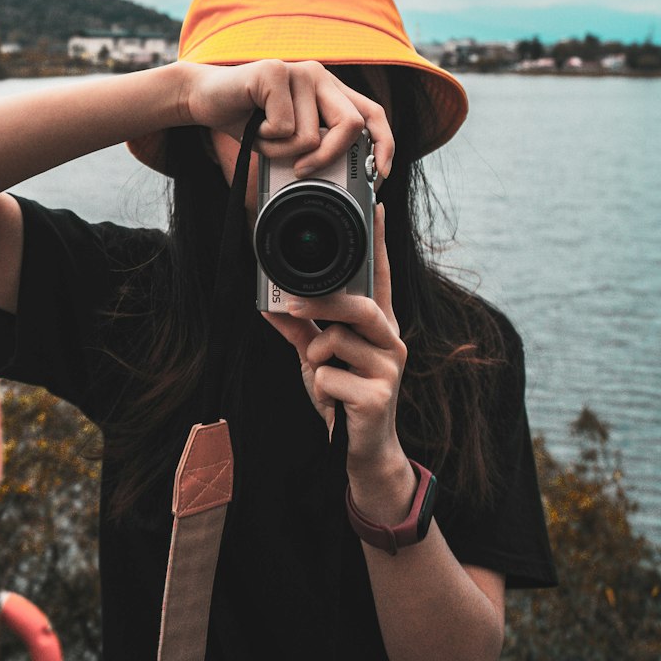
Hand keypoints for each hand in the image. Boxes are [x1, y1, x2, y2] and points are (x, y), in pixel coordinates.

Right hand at [179, 58, 393, 179]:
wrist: (203, 98)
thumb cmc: (249, 121)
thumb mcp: (289, 140)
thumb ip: (316, 148)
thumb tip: (346, 179)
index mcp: (330, 90)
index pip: (373, 114)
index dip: (384, 145)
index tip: (379, 175)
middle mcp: (320, 75)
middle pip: (352, 124)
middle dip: (330, 157)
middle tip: (303, 171)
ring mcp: (298, 70)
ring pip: (311, 134)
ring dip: (283, 151)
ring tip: (263, 138)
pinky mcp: (274, 71)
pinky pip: (284, 126)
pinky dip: (266, 140)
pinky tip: (252, 124)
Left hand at [263, 203, 407, 472]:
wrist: (362, 452)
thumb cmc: (343, 398)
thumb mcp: (316, 360)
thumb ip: (300, 332)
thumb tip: (269, 306)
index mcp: (379, 326)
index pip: (381, 278)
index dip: (379, 244)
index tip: (376, 208)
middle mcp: (391, 341)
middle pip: (361, 306)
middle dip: (324, 304)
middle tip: (293, 306)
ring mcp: (389, 368)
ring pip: (339, 341)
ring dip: (316, 357)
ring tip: (321, 374)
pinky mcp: (379, 396)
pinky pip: (329, 376)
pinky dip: (317, 387)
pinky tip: (332, 402)